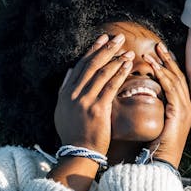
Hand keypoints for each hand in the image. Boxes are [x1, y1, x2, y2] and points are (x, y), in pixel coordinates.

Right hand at [54, 33, 133, 154]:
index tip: (103, 38)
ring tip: (128, 50)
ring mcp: (85, 101)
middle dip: (106, 49)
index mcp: (66, 93)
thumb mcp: (63, 110)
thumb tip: (71, 70)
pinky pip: (111, 86)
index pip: (81, 65)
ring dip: (116, 59)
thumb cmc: (74, 133)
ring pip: (102, 73)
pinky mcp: (98, 108)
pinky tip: (128, 65)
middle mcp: (73, 94)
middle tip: (119, 38)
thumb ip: (65, 89)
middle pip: (92, 65)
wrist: (79, 152)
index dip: (93, 50)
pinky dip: (120, 73)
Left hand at [143, 43, 190, 168]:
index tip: (161, 53)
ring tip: (152, 51)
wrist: (161, 162)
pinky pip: (171, 89)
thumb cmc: (157, 147)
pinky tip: (153, 66)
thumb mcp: (159, 123)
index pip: (179, 82)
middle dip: (168, 60)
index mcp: (185, 109)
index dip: (170, 66)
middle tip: (158, 45)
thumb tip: (147, 96)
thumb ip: (159, 109)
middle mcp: (189, 107)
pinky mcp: (179, 112)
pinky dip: (161, 76)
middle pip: (180, 77)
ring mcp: (186, 109)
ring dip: (163, 64)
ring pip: (175, 80)